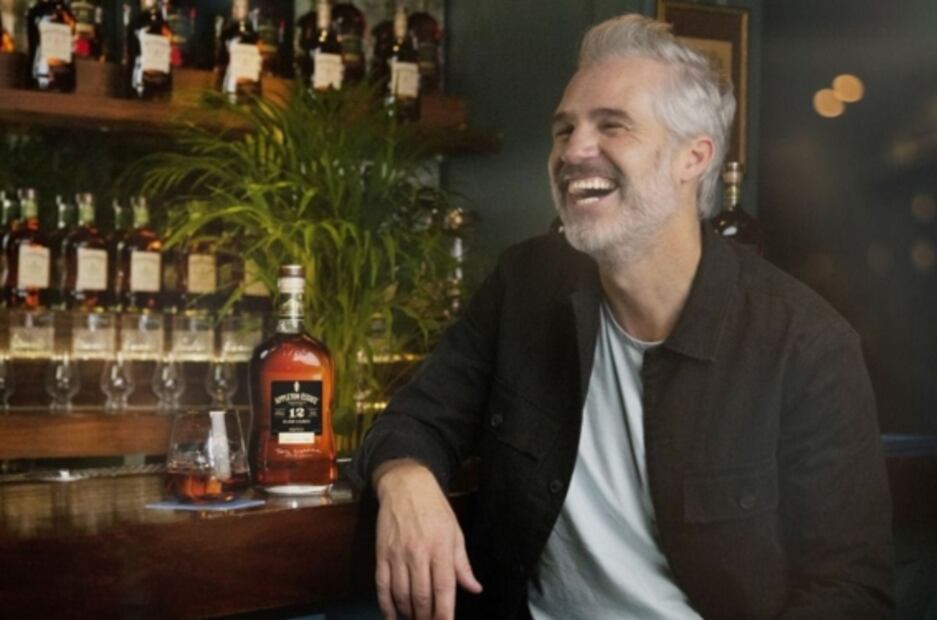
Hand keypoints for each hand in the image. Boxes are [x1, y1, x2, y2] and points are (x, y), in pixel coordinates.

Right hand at [373, 459, 482, 619]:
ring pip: (401, 595)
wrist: (406, 486)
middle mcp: (419, 554)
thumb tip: (474, 588)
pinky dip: (386, 605)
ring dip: (408, 614)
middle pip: (422, 597)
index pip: (444, 590)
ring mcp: (397, 555)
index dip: (444, 614)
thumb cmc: (435, 509)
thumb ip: (463, 565)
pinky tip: (392, 616)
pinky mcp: (381, 554)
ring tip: (415, 619)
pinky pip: (382, 586)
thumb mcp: (455, 533)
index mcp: (441, 549)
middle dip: (426, 618)